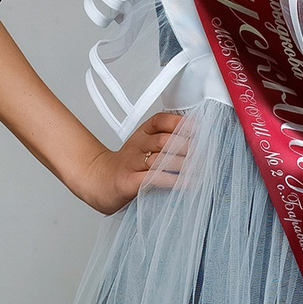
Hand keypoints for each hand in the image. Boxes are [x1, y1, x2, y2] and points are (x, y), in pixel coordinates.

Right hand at [74, 111, 189, 213]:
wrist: (98, 181)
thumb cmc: (127, 166)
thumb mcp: (143, 147)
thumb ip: (166, 142)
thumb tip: (197, 142)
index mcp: (142, 134)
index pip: (161, 120)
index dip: (180, 122)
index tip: (198, 129)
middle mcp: (137, 145)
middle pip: (164, 140)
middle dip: (187, 147)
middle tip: (204, 155)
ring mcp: (132, 163)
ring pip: (161, 158)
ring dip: (183, 164)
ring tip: (199, 170)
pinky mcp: (129, 181)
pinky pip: (153, 178)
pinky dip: (172, 181)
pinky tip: (185, 183)